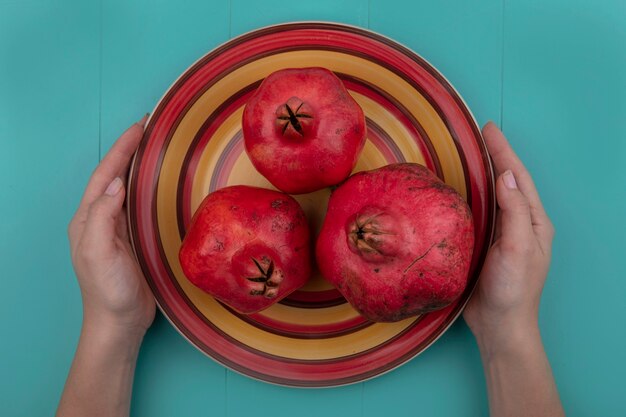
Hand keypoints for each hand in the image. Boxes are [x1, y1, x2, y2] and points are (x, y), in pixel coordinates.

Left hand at [68, 115, 154, 338]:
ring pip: (130, 189)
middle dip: (130, 151)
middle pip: (116, 176)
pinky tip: (164, 184)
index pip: (105, 175)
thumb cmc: (107, 290)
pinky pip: (142, 206)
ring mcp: (119, 229)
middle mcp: (102, 219)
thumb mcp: (98, 252)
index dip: (121, 150)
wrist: (120, 322)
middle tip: (152, 130)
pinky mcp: (135, 240)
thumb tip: (115, 183)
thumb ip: (102, 216)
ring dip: (141, 167)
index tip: (139, 127)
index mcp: (89, 218)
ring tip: (159, 148)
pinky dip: (151, 189)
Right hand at [463, 122, 554, 350]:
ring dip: (483, 172)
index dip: (504, 152)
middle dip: (495, 156)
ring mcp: (502, 233)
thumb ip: (514, 212)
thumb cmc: (512, 289)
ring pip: (493, 195)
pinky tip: (459, 190)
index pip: (517, 177)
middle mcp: (519, 223)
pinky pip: (479, 211)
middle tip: (478, 134)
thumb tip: (507, 176)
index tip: (489, 129)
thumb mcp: (518, 248)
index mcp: (533, 221)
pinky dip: (471, 194)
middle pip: (507, 181)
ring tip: (470, 153)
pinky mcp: (484, 244)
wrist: (499, 325)